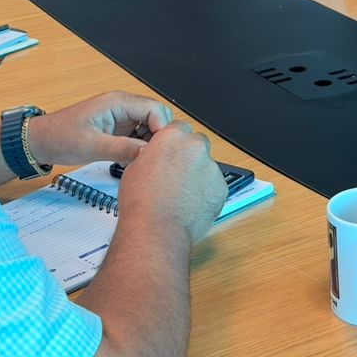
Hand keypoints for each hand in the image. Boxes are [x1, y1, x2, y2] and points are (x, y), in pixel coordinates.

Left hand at [24, 91, 172, 167]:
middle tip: (149, 159)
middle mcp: (123, 106)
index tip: (158, 151)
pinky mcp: (119, 129)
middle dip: (157, 139)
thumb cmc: (60, 137)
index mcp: (118, 102)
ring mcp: (122, 118)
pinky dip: (139, 149)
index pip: (155, 110)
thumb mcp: (92, 146)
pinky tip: (129, 161)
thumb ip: (123, 148)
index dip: (162, 130)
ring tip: (137, 161)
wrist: (42, 141)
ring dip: (148, 145)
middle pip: (157, 118)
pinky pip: (139, 137)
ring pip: (150, 129)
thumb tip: (149, 154)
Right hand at [116, 120, 226, 246]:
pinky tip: (191, 204)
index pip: (180, 127)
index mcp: (172, 137)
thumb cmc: (141, 202)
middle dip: (190, 155)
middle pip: (198, 143)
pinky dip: (206, 193)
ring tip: (182, 195)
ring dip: (199, 175)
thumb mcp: (135, 167)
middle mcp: (195, 147)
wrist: (157, 229)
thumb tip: (155, 157)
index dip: (176, 141)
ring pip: (207, 166)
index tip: (173, 152)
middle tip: (178, 174)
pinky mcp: (221, 188)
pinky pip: (214, 185)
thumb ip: (151, 155)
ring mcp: (211, 167)